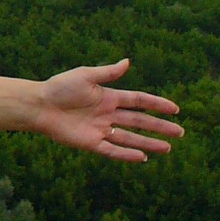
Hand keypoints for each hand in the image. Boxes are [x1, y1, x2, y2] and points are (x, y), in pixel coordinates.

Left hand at [33, 59, 182, 162]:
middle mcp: (108, 114)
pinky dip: (126, 155)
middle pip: (140, 121)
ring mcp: (100, 130)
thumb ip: (107, 73)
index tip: (175, 109)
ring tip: (168, 148)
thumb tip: (128, 62)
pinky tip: (142, 158)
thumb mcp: (85, 75)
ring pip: (130, 138)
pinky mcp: (90, 143)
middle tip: (180, 132)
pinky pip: (112, 150)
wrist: (39, 104)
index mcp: (109, 97)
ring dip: (149, 144)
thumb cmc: (59, 87)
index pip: (139, 101)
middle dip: (160, 127)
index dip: (157, 105)